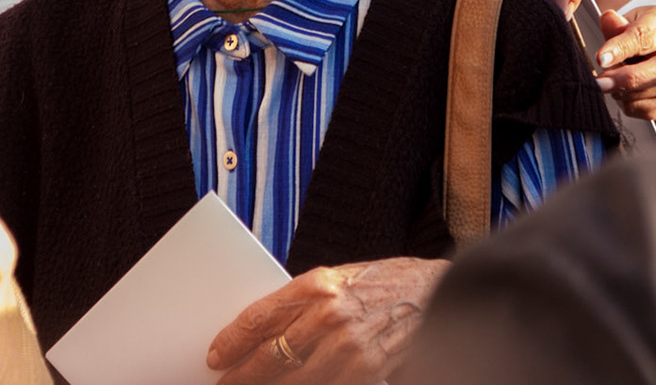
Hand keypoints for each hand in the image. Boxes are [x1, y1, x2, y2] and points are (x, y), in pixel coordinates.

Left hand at [206, 256, 448, 383]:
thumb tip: (264, 333)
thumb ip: (304, 304)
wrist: (440, 293)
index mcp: (317, 284)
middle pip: (270, 355)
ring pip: (294, 380)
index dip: (231, 341)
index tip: (215, 356)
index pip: (259, 318)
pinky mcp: (368, 370)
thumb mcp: (340, 281)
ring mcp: (349, 346)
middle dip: (243, 376)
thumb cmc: (386, 285)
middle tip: (225, 384)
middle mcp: (329, 314)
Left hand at [596, 5, 655, 120]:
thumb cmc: (651, 33)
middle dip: (618, 80)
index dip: (618, 49)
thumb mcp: (635, 19)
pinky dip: (627, 103)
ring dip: (619, 91)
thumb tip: (608, 19)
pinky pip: (642, 110)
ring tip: (616, 78)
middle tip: (598, 82)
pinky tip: (627, 91)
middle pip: (646, 74)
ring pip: (639, 95)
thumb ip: (618, 24)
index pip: (640, 38)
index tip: (601, 58)